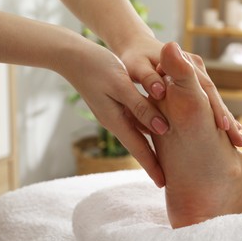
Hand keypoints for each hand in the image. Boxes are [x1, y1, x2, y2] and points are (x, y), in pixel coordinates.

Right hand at [57, 37, 166, 187]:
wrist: (73, 55)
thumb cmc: (98, 67)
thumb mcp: (121, 85)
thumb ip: (141, 107)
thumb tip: (163, 129)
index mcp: (116, 120)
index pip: (138, 150)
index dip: (152, 167)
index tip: (163, 185)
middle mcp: (116, 121)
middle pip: (139, 146)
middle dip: (153, 163)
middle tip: (168, 178)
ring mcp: (114, 114)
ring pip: (138, 134)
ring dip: (151, 147)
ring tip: (167, 159)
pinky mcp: (114, 105)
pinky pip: (135, 120)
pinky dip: (147, 127)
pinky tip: (157, 128)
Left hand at [118, 36, 241, 146]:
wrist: (137, 48)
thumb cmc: (135, 60)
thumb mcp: (138, 67)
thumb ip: (148, 78)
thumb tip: (160, 91)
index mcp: (185, 61)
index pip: (206, 88)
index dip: (215, 108)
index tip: (223, 128)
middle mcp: (196, 67)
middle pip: (214, 96)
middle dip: (227, 119)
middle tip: (239, 142)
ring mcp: (197, 76)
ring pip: (214, 101)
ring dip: (225, 120)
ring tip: (237, 142)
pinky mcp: (194, 84)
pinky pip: (208, 102)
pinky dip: (216, 116)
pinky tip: (228, 133)